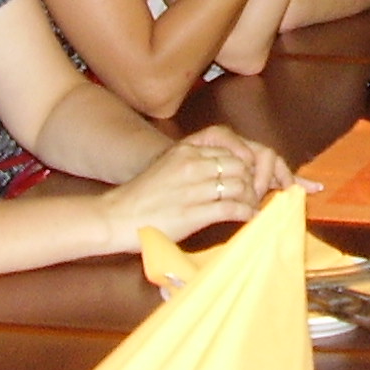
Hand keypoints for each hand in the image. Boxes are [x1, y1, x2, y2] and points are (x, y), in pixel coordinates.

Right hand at [101, 132, 262, 243]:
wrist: (116, 217)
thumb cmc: (141, 197)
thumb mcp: (168, 167)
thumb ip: (193, 165)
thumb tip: (221, 175)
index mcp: (186, 151)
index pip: (230, 152)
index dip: (244, 167)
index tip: (247, 179)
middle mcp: (192, 166)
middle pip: (239, 167)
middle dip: (251, 181)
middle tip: (253, 194)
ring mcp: (194, 189)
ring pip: (239, 187)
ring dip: (250, 199)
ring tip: (250, 207)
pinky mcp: (194, 213)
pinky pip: (232, 209)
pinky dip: (246, 213)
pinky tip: (249, 218)